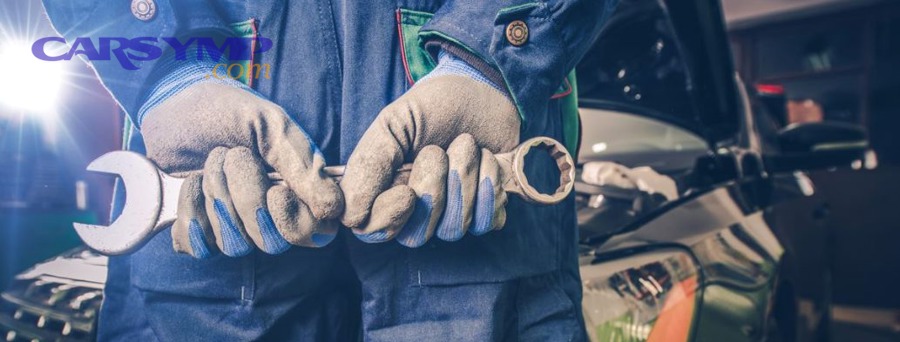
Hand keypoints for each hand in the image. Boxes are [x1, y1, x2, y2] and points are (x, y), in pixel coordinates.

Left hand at [141, 81, 341, 257]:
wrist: (175, 101)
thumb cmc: (229, 111)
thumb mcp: (271, 125)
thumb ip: (302, 164)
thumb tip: (333, 207)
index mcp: (296, 191)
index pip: (315, 234)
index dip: (297, 223)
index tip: (277, 191)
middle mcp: (267, 215)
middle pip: (272, 243)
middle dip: (248, 200)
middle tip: (235, 157)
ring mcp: (231, 225)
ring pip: (234, 245)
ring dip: (218, 198)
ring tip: (210, 162)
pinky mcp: (196, 230)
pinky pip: (198, 247)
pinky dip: (191, 213)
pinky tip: (189, 183)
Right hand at [341, 56, 519, 246]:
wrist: (481, 90)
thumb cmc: (432, 107)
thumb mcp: (392, 124)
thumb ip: (368, 165)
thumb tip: (349, 215)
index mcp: (384, 190)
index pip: (372, 231)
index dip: (388, 219)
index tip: (407, 192)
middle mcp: (416, 210)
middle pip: (415, 236)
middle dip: (433, 192)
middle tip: (437, 151)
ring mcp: (452, 214)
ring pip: (453, 230)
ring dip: (463, 181)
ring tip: (467, 145)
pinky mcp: (486, 211)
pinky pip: (487, 223)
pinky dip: (489, 188)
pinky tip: (487, 160)